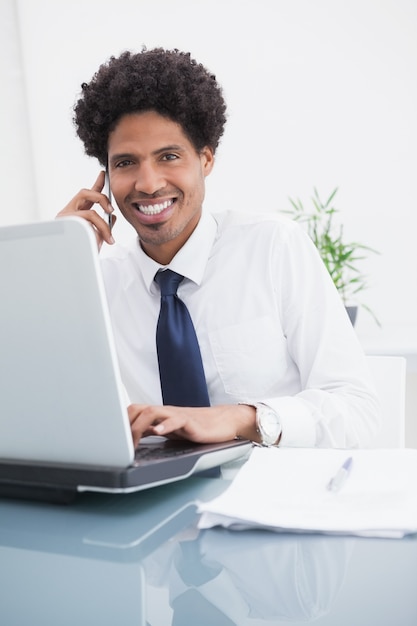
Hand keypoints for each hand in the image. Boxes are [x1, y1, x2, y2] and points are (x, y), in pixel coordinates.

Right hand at [56, 171, 115, 248]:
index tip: (104, 174)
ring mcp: (65, 218)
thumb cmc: (84, 253)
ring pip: (90, 212)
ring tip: (109, 239)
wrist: (74, 265)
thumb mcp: (98, 238)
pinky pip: (89, 222)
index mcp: (75, 213)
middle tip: (111, 210)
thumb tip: (113, 216)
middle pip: (85, 193)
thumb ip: (104, 225)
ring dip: (104, 226)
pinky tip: (101, 241)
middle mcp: (67, 213)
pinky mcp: (66, 223)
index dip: (96, 184)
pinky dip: (99, 230)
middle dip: (101, 198)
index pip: (87, 195)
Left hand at [128, 404, 257, 447]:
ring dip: (138, 426)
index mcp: (159, 415)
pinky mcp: (191, 422)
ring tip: (132, 441)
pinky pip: (175, 420)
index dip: (120, 423)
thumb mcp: (171, 431)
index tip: (110, 439)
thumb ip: (153, 431)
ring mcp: (177, 416)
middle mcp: (165, 412)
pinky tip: (158, 432)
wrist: (224, 422)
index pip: (133, 411)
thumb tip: (133, 438)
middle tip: (118, 444)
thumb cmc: (198, 427)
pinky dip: (165, 425)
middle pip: (137, 409)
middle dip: (125, 424)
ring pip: (152, 412)